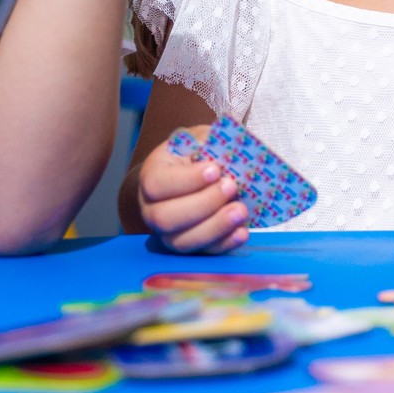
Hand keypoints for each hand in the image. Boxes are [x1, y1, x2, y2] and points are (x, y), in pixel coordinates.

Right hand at [134, 126, 247, 253]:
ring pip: (183, 241)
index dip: (186, 180)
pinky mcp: (190, 247)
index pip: (157, 184)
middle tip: (231, 187)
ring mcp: (169, 233)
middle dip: (203, 204)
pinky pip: (203, 253)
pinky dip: (224, 244)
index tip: (215, 169)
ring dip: (215, 227)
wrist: (193, 175)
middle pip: (165, 218)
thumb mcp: (199, 139)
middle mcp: (153, 209)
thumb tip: (230, 151)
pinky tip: (242, 232)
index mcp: (152, 176)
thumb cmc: (196, 154)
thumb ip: (209, 143)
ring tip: (241, 210)